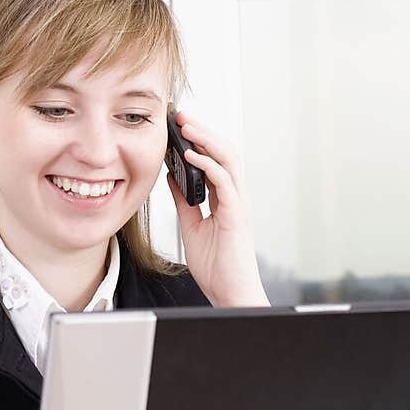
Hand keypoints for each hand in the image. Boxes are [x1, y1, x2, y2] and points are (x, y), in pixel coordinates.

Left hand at [165, 110, 268, 308]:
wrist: (230, 294)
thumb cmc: (218, 267)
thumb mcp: (192, 226)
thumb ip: (184, 201)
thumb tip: (172, 177)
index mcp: (225, 198)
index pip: (215, 159)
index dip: (199, 139)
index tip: (179, 124)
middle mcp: (234, 197)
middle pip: (224, 152)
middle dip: (203, 131)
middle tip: (181, 116)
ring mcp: (238, 204)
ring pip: (228, 160)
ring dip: (206, 140)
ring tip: (187, 126)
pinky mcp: (236, 215)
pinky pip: (224, 183)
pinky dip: (208, 166)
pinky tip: (192, 156)